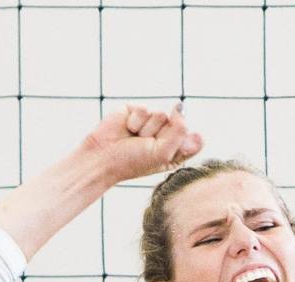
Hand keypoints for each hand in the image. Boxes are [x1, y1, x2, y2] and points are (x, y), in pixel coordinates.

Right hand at [76, 103, 204, 184]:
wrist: (102, 157)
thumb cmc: (132, 162)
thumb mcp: (163, 155)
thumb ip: (180, 132)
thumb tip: (181, 106)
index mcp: (176, 150)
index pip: (192, 138)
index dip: (178, 145)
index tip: (161, 155)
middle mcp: (166, 134)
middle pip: (178, 123)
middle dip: (160, 136)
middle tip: (144, 146)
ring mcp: (152, 122)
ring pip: (161, 114)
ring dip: (146, 129)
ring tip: (134, 137)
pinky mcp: (137, 111)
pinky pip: (145, 109)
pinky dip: (135, 121)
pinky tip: (127, 129)